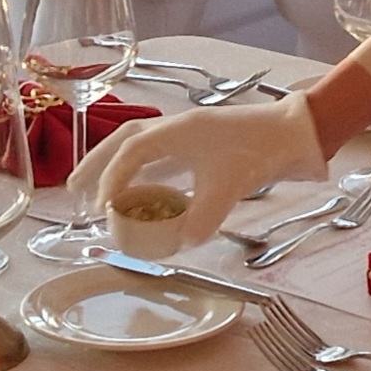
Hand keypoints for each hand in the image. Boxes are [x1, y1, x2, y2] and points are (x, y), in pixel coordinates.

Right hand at [85, 93, 326, 245]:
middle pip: (124, 140)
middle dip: (96, 164)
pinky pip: (160, 153)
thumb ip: (203, 216)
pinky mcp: (203, 142)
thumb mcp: (230, 186)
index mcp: (177, 130)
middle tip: (72, 191)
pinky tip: (143, 191)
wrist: (298, 132)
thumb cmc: (262, 151)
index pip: (131, 152)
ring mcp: (190, 133)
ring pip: (140, 144)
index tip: (101, 208)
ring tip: (98, 192)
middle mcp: (177, 127)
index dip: (112, 179)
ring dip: (117, 166)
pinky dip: (144, 170)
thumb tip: (180, 243)